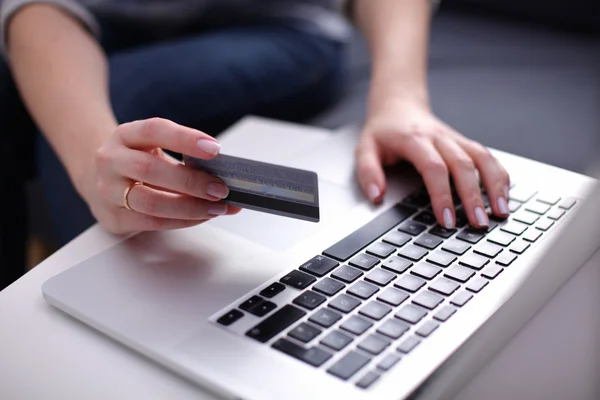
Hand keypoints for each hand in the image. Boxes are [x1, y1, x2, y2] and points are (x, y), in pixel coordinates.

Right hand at [83, 118, 240, 234]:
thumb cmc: (137, 161)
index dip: (185, 139)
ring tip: (217, 208)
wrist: (98, 178)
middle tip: (221, 188)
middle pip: (150, 169)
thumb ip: (185, 159)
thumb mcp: (153, 149)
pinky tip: (201, 217)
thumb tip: (230, 178)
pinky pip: (151, 222)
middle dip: (191, 181)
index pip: (154, 130)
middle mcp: (111, 160)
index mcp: (125, 135)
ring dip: (190, 207)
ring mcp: (108, 190)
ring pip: (150, 201)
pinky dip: (182, 221)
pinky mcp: (113, 217)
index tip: (215, 149)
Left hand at [356, 100, 509, 228]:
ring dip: (495, 185)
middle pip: (463, 165)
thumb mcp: (364, 148)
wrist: (398, 105)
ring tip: (501, 211)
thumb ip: (368, 172)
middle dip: (473, 196)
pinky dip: (500, 175)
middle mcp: (439, 138)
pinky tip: (505, 195)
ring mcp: (455, 139)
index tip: (446, 220)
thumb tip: (377, 197)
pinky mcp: (464, 143)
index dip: (442, 195)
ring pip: (483, 158)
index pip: (434, 168)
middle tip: (479, 223)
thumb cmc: (383, 131)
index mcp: (414, 140)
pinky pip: (488, 156)